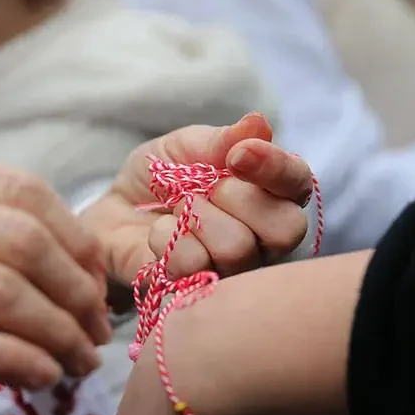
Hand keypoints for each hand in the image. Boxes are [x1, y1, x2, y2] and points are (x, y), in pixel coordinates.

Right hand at [0, 143, 112, 400]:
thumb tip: (68, 259)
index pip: (25, 190)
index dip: (78, 242)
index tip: (96, 285)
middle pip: (23, 240)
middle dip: (75, 294)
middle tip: (94, 333)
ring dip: (54, 334)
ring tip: (76, 362)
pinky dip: (12, 360)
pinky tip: (38, 377)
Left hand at [84, 112, 312, 285]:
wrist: (115, 210)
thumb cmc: (162, 176)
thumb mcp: (188, 145)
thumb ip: (223, 139)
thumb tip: (258, 123)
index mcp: (273, 192)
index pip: (299, 183)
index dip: (275, 167)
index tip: (236, 155)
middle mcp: (266, 236)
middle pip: (285, 228)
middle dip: (234, 197)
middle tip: (201, 187)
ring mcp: (237, 270)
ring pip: (238, 249)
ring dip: (196, 217)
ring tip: (177, 210)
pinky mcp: (200, 291)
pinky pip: (196, 266)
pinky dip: (168, 240)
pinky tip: (160, 234)